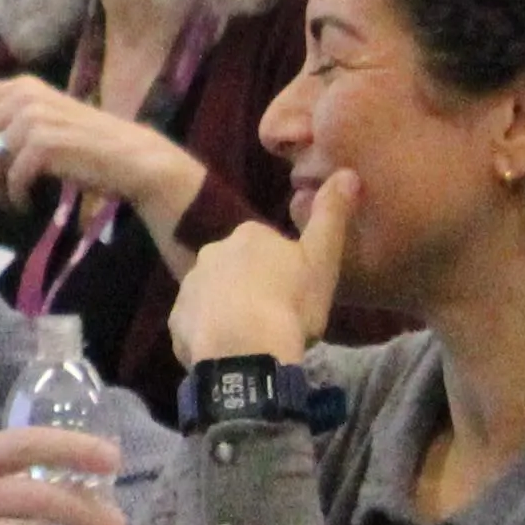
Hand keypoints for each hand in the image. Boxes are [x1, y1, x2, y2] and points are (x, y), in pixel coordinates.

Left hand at [0, 76, 203, 236]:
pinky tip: (24, 205)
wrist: (132, 159)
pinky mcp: (45, 145)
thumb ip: (6, 121)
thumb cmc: (86, 145)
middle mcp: (24, 97)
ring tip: (7, 201)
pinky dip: (13, 197)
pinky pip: (10, 177)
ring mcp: (34, 119)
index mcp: (20, 87)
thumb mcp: (43, 121)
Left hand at [166, 179, 353, 371]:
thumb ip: (332, 216)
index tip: (297, 294)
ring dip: (232, 312)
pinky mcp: (177, 319)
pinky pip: (198, 324)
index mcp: (249, 235)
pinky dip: (212, 335)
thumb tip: (347, 173)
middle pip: (239, 269)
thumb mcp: (323, 259)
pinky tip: (232, 351)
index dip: (285, 271)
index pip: (269, 246)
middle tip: (278, 318)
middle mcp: (212, 252)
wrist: (245, 348)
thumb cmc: (291, 302)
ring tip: (256, 339)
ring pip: (216, 296)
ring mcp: (189, 285)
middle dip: (255, 287)